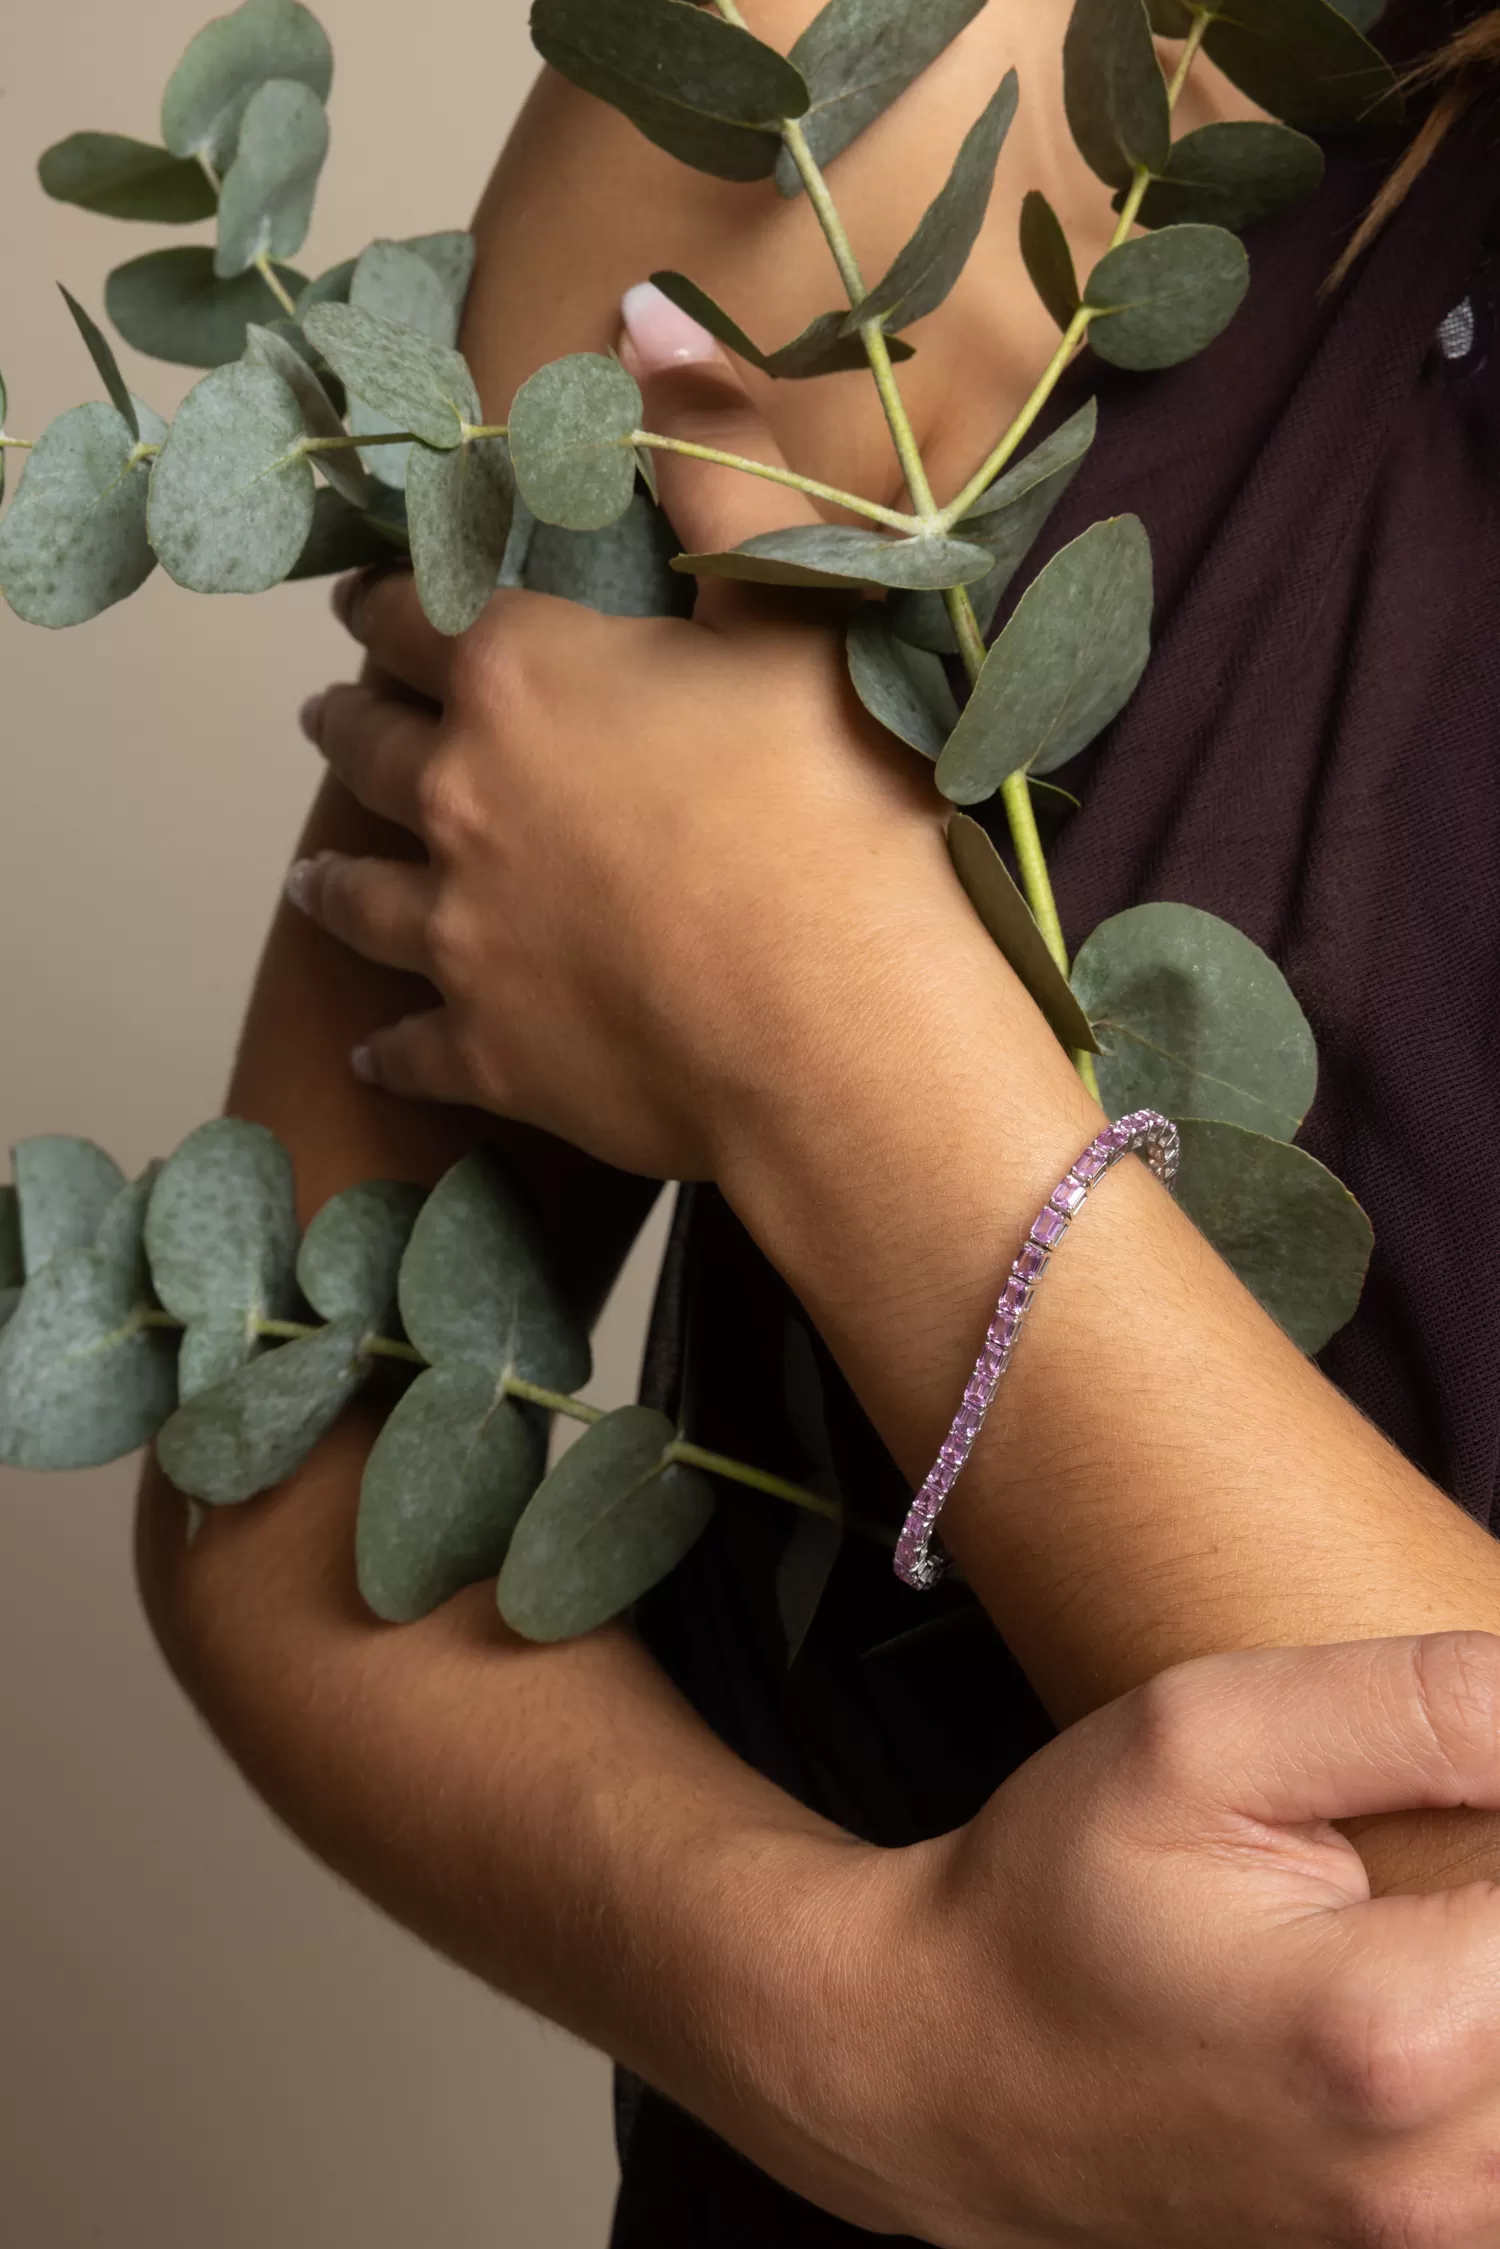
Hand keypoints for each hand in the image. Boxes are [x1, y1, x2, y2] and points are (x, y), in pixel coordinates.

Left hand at [288, 285, 979, 1181]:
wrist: (848, 1036)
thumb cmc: (844, 809)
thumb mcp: (799, 602)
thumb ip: (713, 456)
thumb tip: (644, 307)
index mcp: (527, 676)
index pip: (420, 612)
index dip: (390, 597)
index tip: (369, 597)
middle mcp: (463, 797)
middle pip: (370, 746)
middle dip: (348, 720)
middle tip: (329, 715)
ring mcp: (463, 935)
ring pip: (362, 897)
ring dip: (335, 878)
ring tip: (316, 873)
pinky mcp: (489, 1053)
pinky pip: (410, 1046)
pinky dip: (389, 1045)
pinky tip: (375, 1049)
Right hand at [787, 1634, 1499, 2246]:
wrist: (950, 2066)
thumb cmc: (1060, 1890)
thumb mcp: (1202, 1735)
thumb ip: (1413, 1705)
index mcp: (1398, 2030)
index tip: (1462, 1768)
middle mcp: (1445, 2175)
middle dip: (1499, 1869)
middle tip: (1402, 1836)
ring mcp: (1438, 2242)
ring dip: (1497, 1952)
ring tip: (1418, 1895)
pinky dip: (1485, 2042)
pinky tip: (1430, 1976)